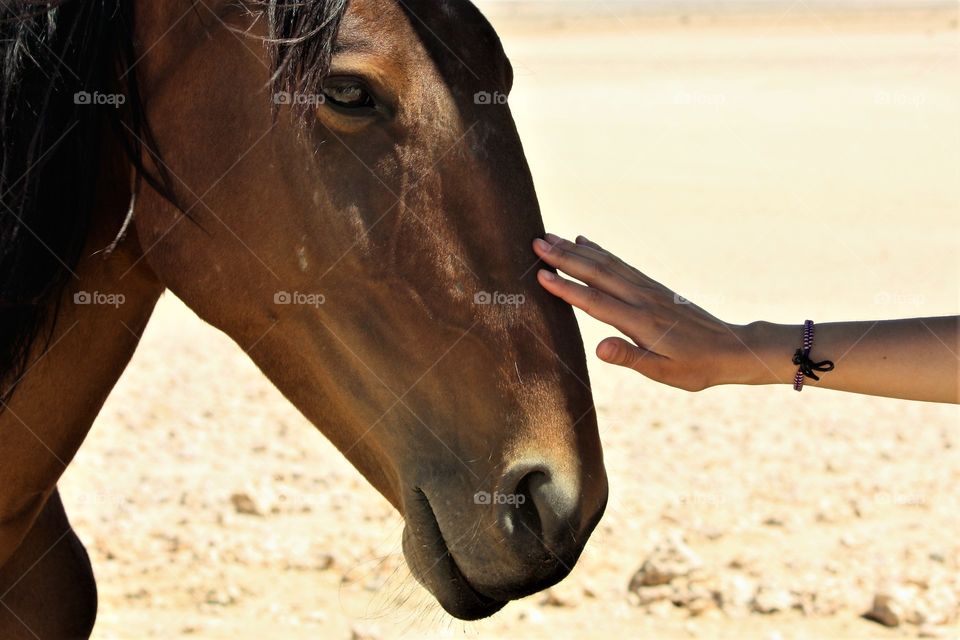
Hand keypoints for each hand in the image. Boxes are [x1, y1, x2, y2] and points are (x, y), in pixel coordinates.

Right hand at [533, 233, 746, 390]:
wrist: (731, 349)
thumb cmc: (696, 367)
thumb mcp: (665, 372)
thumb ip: (631, 358)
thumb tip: (599, 347)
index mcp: (641, 323)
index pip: (596, 302)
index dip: (566, 288)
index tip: (540, 274)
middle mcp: (642, 299)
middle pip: (598, 273)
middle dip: (565, 257)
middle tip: (536, 242)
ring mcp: (648, 289)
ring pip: (607, 264)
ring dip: (577, 249)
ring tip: (551, 236)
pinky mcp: (653, 286)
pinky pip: (621, 264)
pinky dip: (600, 250)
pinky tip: (585, 241)